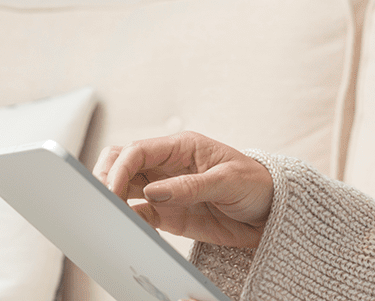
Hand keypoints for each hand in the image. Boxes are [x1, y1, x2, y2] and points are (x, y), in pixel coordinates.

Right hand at [94, 131, 273, 247]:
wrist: (271, 213)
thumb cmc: (256, 185)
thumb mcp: (227, 181)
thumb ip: (190, 187)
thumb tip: (152, 193)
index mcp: (181, 147)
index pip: (138, 151)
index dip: (119, 168)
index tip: (112, 190)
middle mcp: (167, 166)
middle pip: (121, 163)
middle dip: (105, 177)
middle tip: (103, 200)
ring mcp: (165, 191)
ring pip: (123, 187)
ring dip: (112, 198)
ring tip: (108, 215)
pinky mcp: (167, 214)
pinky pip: (138, 215)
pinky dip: (128, 220)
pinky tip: (126, 228)